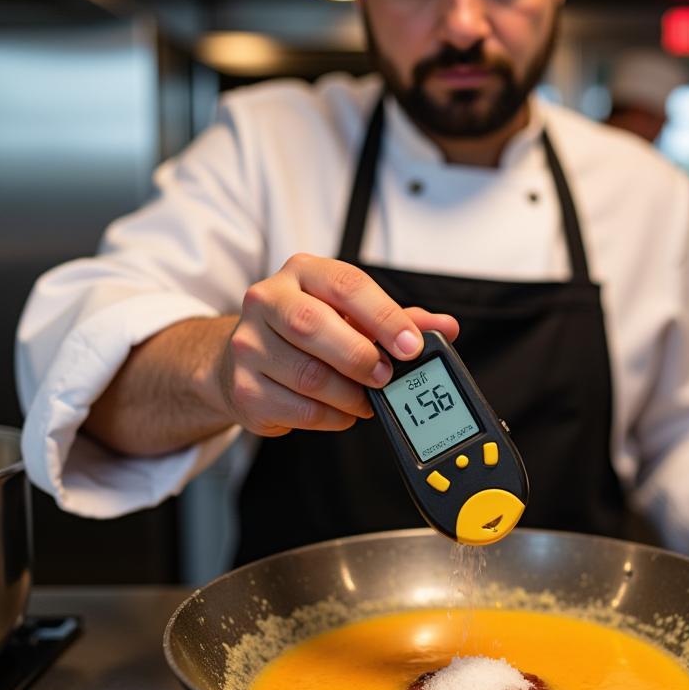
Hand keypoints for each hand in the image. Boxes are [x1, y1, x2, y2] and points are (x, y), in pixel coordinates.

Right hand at [216, 253, 458, 435]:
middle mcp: (267, 301)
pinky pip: (299, 409)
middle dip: (361, 358)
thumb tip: (445, 328)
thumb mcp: (352, 314)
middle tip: (386, 376)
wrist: (243, 358)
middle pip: (314, 327)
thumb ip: (399, 319)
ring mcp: (249, 345)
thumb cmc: (306, 332)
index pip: (346, 286)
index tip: (411, 345)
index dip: (384, 316)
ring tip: (365, 398)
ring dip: (350, 395)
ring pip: (309, 376)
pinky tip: (340, 410)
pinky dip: (332, 416)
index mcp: (302, 273)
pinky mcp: (244, 388)